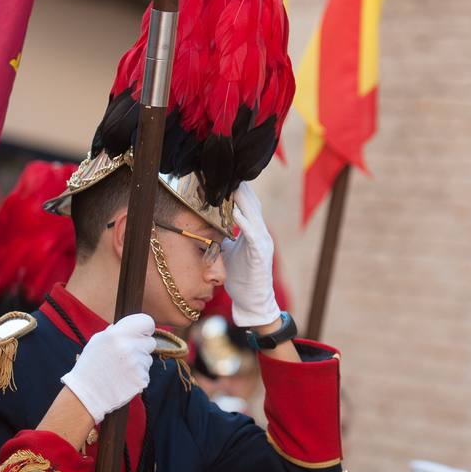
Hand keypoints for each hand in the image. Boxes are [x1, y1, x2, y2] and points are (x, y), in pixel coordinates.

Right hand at [60, 313, 154, 423]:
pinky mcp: (141, 379)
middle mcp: (128, 347)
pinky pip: (146, 374)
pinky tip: (123, 381)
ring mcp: (136, 364)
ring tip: (120, 371)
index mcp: (117, 334)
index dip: (145, 328)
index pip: (147, 322)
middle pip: (151, 342)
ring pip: (148, 359)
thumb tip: (126, 325)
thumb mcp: (96, 342)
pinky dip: (137, 377)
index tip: (142, 334)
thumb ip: (113, 331)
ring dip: (138, 364)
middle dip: (141, 348)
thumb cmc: (89, 367)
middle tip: (126, 356)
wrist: (85, 395)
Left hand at [224, 182, 279, 327]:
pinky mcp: (260, 254)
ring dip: (241, 199)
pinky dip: (243, 221)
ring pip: (252, 214)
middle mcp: (260, 233)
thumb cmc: (241, 278)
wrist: (253, 302)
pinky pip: (251, 233)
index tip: (224, 174)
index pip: (246, 204)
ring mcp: (262, 242)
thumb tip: (208, 224)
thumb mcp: (229, 252)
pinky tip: (233, 211)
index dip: (237, 189)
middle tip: (227, 169)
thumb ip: (223, 237)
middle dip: (240, 187)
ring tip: (230, 183)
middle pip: (251, 203)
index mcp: (253, 231)